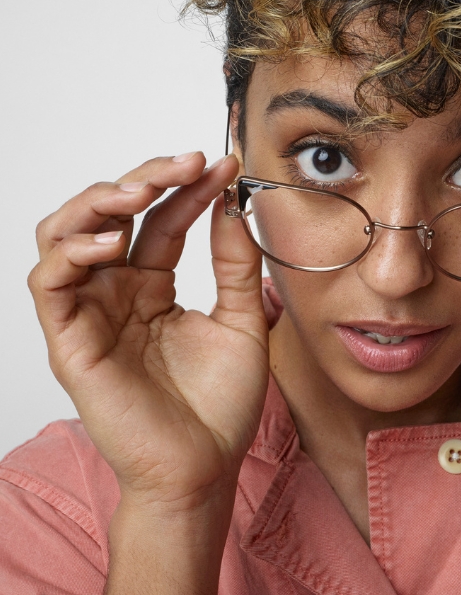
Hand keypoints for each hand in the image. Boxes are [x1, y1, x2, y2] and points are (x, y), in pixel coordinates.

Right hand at [27, 153, 268, 509]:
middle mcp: (116, 293)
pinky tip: (115, 242)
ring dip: (99, 200)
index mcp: (152, 287)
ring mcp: (90, 314)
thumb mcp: (241, 319)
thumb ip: (234, 264)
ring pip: (63, 234)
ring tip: (143, 190)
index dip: (188, 187)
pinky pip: (49, 283)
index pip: (161, 220)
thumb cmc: (220, 405)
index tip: (224, 164)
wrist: (204, 468)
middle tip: (187, 162)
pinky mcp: (70, 342)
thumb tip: (233, 205)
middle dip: (144, 177)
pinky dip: (73, 251)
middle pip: (108, 214)